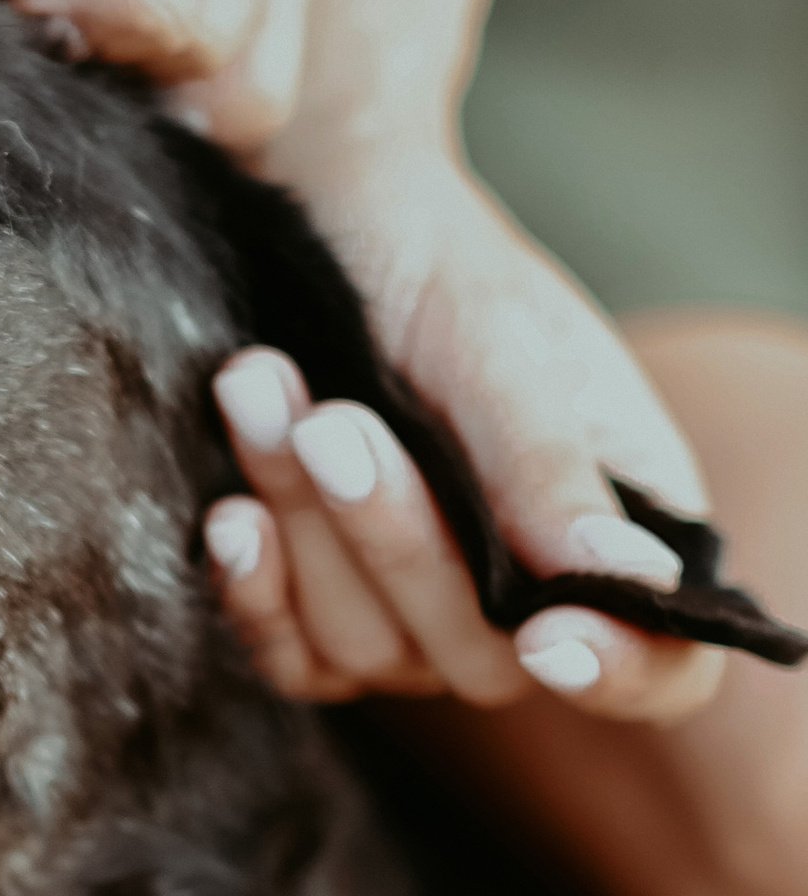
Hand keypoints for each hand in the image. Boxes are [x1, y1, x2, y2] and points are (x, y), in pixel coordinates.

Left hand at [202, 138, 721, 724]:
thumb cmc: (436, 266)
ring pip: (369, 648)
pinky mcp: (320, 616)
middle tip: (329, 422)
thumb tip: (629, 574)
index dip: (622, 671)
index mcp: (620, 523)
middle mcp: (529, 594)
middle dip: (396, 539)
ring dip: (307, 526)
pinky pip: (294, 658)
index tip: (548, 638)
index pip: (663, 659)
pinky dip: (256, 591)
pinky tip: (231, 514)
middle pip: (482, 656)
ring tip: (259, 389)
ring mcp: (419, 619)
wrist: (320, 223)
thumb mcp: (497, 340)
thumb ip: (547, 460)